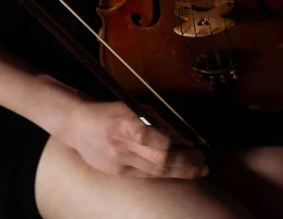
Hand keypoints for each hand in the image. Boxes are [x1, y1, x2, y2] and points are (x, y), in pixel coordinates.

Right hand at [58, 99, 208, 178]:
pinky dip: (164, 173)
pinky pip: (145, 175)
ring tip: (199, 169)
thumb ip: (155, 121)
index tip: (193, 145)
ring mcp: (118, 162)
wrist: (77, 125)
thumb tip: (180, 137)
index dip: (174, 144)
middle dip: (185, 163)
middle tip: (204, 162)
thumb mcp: (132, 107)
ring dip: (180, 172)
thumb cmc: (109, 112)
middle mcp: (121, 145)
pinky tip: (177, 171)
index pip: (152, 138)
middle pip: (158, 160)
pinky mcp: (117, 174)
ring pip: (155, 172)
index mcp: (124, 123)